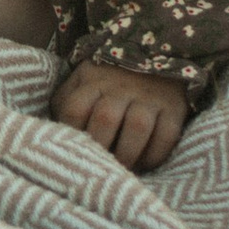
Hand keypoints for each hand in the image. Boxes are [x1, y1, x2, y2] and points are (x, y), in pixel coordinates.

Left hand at [53, 61, 190, 171]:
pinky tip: (145, 165)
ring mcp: (149, 95)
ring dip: (127, 155)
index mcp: (92, 79)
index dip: (71, 136)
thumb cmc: (109, 82)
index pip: (75, 109)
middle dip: (100, 148)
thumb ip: (67, 104)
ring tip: (122, 171)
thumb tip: (53, 135)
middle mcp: (121, 85)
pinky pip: (167, 135)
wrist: (156, 56)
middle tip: (99, 170)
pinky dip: (155, 155)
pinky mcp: (174, 107)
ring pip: (137, 127)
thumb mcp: (83, 83)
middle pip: (105, 118)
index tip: (73, 154)